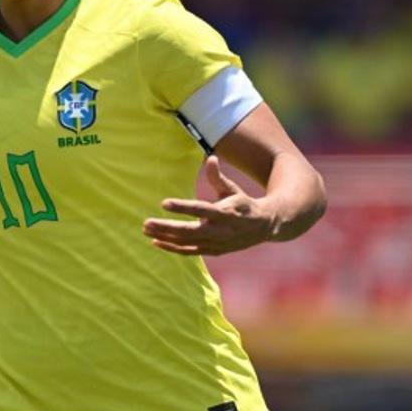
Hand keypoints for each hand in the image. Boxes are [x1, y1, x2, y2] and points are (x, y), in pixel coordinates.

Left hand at [143, 155, 276, 256]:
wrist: (265, 226)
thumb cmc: (243, 203)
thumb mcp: (232, 189)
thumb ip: (217, 176)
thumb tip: (210, 157)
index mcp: (226, 212)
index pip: (201, 209)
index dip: (182, 207)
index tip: (164, 203)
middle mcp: (221, 230)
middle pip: (189, 231)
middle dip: (166, 227)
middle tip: (146, 222)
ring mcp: (217, 243)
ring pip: (187, 243)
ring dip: (165, 237)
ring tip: (146, 229)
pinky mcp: (214, 251)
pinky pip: (189, 252)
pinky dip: (173, 248)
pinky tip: (156, 242)